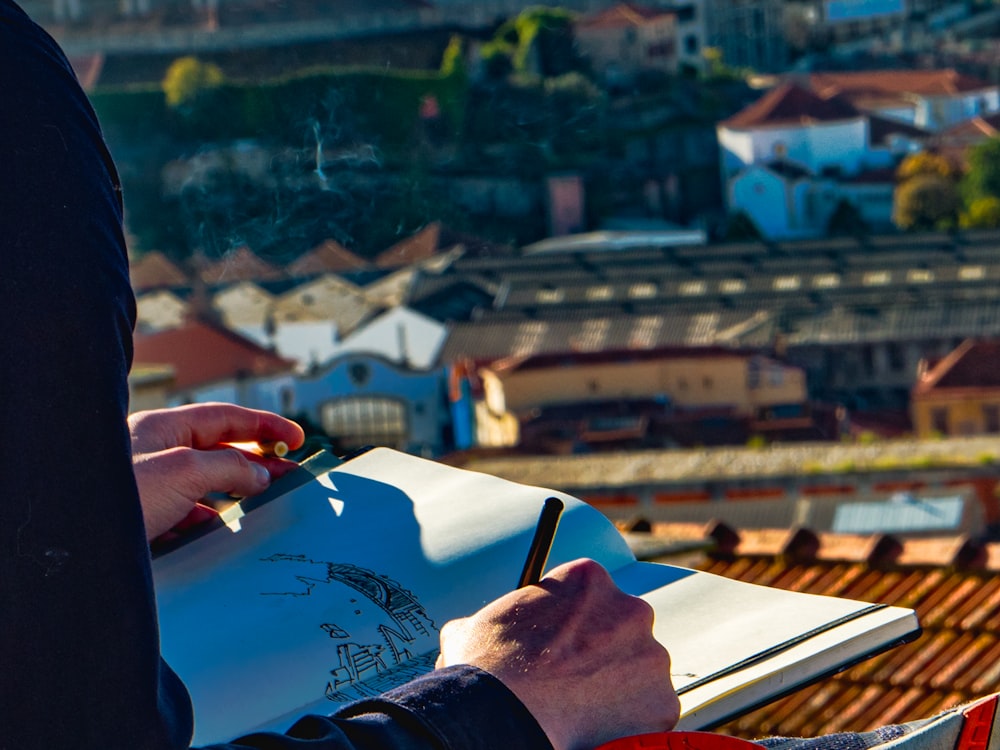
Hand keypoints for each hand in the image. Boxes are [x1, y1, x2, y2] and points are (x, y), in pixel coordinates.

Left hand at [129, 403, 304, 540]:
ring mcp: (149, 487)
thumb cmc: (121, 497)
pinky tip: (220, 531)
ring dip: (234, 493)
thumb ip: (230, 466)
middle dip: (256, 461)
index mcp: (164, 428)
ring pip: (203, 485)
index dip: (264, 426)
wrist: (74, 545)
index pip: (225, 418)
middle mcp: (156, 453)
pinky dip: (208, 520)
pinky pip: (185, 514)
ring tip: (262, 505)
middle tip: (290, 475)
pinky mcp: (143, 519)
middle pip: (218, 450)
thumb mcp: (186, 470)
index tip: (295, 438)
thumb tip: (260, 473)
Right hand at [436, 558, 678, 749]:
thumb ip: (495, 618)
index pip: (593, 595)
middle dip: (604, 651)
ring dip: (619, 685)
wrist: (503, 712)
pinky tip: (597, 725)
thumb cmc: (487, 667)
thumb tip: (472, 629)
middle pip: (624, 628)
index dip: (577, 623)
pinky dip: (630, 720)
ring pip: (641, 669)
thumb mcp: (475, 624)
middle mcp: (629, 607)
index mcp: (588, 578)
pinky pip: (651, 709)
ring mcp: (650, 654)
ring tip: (582, 706)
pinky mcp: (661, 699)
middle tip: (575, 677)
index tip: (564, 645)